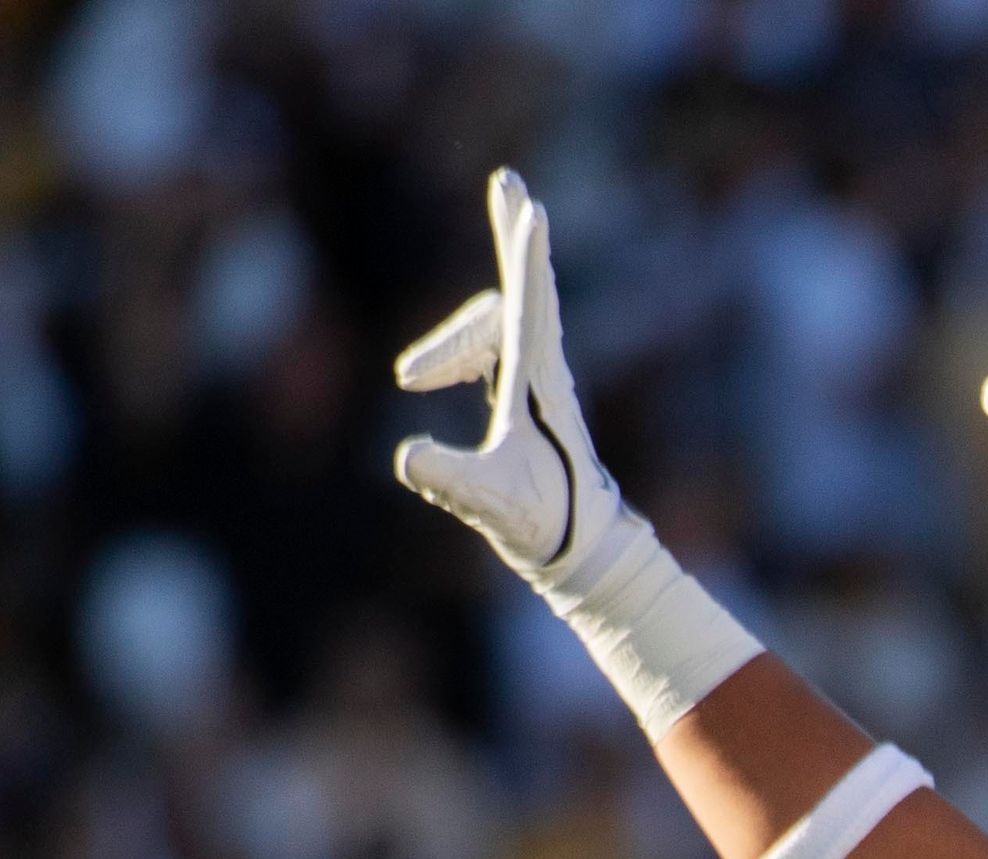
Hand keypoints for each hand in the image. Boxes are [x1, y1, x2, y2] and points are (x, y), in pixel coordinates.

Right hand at [391, 170, 630, 595]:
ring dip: (444, 346)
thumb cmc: (543, 525)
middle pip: (521, 290)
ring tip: (409, 381)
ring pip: (489, 326)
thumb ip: (450, 479)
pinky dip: (456, 351)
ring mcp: (536, 381)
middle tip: (508, 180)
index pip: (529, 308)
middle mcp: (543, 372)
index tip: (533, 211)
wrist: (580, 549)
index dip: (527, 261)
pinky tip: (424, 377)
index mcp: (539, 384)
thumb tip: (406, 456)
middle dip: (510, 236)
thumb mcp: (488, 503)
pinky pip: (493, 345)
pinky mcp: (525, 395)